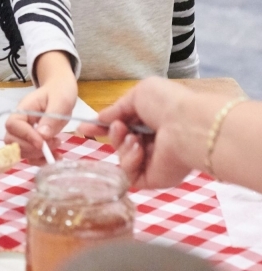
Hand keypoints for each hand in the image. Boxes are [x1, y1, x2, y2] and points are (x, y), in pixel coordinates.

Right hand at [5, 51, 76, 162]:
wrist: (60, 90)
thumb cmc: (59, 92)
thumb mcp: (60, 101)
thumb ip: (51, 117)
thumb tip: (42, 136)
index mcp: (22, 110)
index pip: (13, 125)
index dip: (25, 136)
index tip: (42, 142)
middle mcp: (19, 123)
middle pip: (11, 141)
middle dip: (31, 148)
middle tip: (53, 143)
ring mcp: (24, 133)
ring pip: (19, 151)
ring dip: (37, 155)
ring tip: (57, 145)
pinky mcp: (31, 142)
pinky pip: (30, 156)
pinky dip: (41, 160)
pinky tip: (56, 156)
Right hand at [77, 77, 196, 188]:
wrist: (188, 127)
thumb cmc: (167, 104)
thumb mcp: (139, 94)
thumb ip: (117, 108)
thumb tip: (101, 118)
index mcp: (152, 120)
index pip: (122, 125)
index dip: (102, 126)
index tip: (84, 127)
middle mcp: (152, 142)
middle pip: (119, 142)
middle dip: (113, 134)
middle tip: (119, 128)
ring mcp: (152, 161)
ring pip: (121, 157)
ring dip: (121, 145)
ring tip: (133, 138)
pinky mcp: (152, 178)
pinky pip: (128, 173)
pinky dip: (129, 160)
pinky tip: (140, 150)